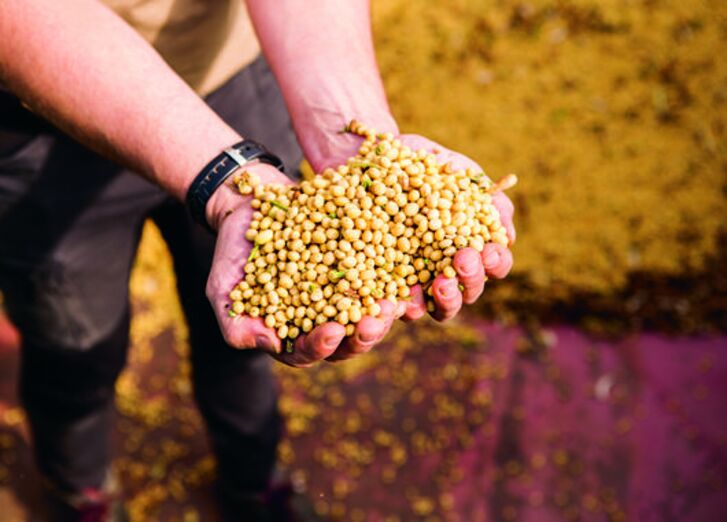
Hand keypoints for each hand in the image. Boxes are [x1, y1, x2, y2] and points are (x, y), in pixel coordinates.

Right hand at [205, 163, 405, 366]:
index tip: (331, 332)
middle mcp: (323, 319)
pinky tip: (402, 272)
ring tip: (394, 302)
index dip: (321, 346)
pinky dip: (393, 278)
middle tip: (375, 322)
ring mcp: (345, 294)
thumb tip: (269, 344)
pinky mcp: (361, 265)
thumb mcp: (222, 289)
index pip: (308, 351)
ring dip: (385, 312)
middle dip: (363, 335)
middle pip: (349, 340)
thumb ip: (236, 324)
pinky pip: (381, 277)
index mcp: (292, 334)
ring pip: (370, 312)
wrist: (252, 207)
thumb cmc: (233, 253)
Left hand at [392, 134, 515, 322]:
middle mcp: (444, 268)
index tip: (488, 250)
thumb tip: (507, 233)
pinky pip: (393, 306)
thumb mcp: (450, 167)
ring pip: (438, 307)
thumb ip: (482, 194)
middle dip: (471, 279)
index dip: (496, 262)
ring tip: (440, 286)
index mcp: (467, 242)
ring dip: (446, 300)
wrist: (363, 156)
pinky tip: (399, 301)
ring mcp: (413, 281)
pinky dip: (400, 308)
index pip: (492, 263)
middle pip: (468, 291)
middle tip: (464, 261)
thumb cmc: (413, 161)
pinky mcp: (381, 285)